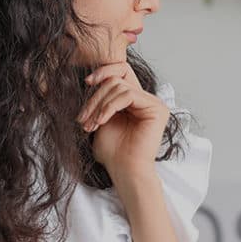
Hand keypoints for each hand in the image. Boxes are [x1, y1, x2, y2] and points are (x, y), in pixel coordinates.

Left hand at [78, 62, 169, 178]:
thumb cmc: (112, 152)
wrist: (124, 170)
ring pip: (119, 86)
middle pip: (116, 78)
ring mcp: (153, 103)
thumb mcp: (101, 118)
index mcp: (134, 100)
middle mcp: (146, 99)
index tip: (87, 82)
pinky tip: (102, 121)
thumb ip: (101, 98)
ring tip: (92, 124)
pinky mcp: (157, 108)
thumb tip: (91, 77)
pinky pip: (128, 95)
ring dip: (99, 104)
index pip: (120, 71)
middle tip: (83, 119)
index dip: (103, 72)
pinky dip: (109, 107)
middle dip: (95, 97)